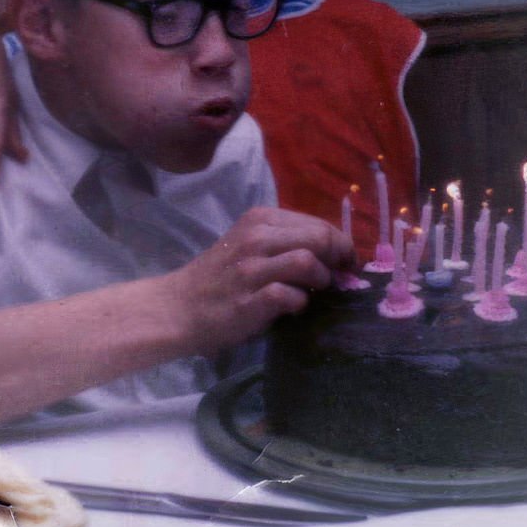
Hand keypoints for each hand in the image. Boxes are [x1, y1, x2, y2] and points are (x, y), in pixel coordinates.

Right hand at [168, 207, 352, 354]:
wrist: (179, 307)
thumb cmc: (219, 277)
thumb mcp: (248, 244)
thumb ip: (284, 242)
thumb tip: (332, 253)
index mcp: (259, 219)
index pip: (316, 223)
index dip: (340, 242)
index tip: (347, 261)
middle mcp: (256, 237)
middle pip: (318, 237)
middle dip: (339, 258)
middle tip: (343, 277)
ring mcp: (251, 268)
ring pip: (308, 261)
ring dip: (321, 280)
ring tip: (315, 292)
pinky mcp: (249, 299)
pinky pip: (291, 296)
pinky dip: (300, 303)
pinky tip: (293, 308)